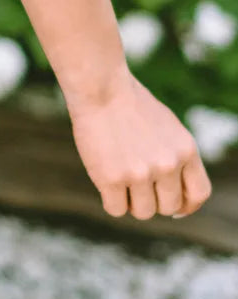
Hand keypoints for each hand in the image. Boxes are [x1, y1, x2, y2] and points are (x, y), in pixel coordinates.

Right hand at [66, 70, 212, 219]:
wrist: (100, 86)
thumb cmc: (130, 105)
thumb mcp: (168, 128)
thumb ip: (177, 159)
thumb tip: (179, 200)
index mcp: (186, 150)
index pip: (198, 194)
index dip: (187, 206)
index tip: (174, 208)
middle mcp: (167, 164)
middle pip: (167, 207)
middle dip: (152, 199)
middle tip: (136, 181)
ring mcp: (140, 173)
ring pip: (142, 212)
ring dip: (130, 200)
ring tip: (119, 175)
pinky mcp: (111, 178)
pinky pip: (116, 209)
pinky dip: (110, 200)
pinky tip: (104, 179)